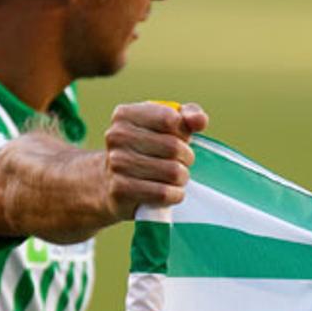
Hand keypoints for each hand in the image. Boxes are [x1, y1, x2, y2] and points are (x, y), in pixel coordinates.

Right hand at [102, 101, 208, 218]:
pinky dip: (175, 195)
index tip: (179, 138)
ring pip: (172, 172)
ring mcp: (116, 164)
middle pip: (174, 147)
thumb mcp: (165, 125)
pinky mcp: (120, 190)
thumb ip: (188, 115)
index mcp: (125, 115)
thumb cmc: (146, 149)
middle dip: (186, 157)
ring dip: (181, 178)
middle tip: (180, 162)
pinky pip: (164, 193)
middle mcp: (117, 136)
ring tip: (174, 177)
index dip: (183, 132)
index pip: (171, 119)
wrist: (112, 182)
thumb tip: (199, 120)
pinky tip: (170, 192)